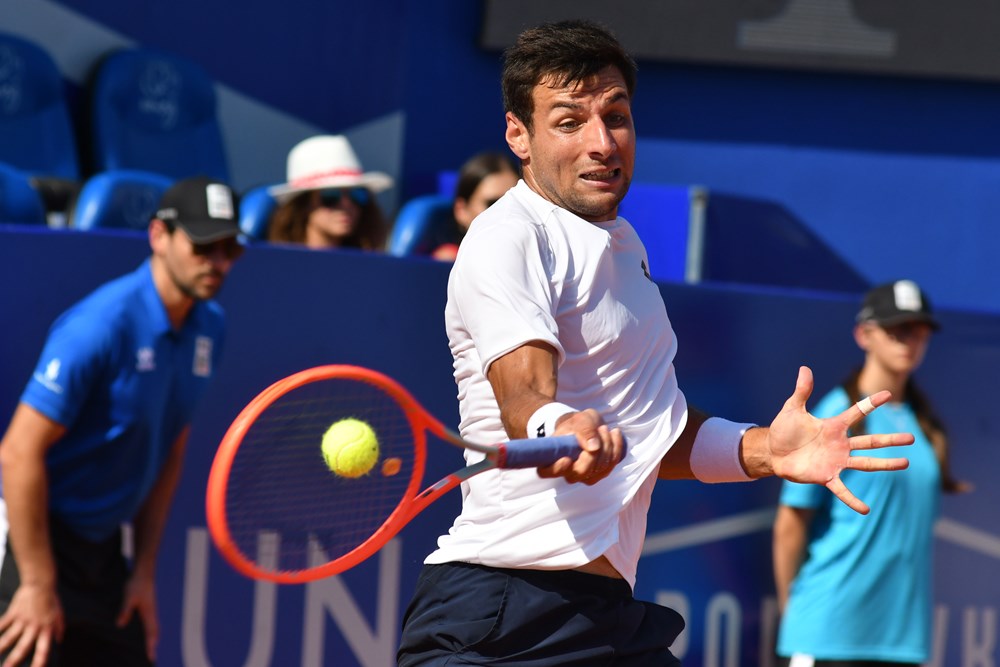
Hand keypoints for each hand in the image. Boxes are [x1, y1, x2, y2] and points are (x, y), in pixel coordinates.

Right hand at [0, 583, 63, 666]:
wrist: (40, 583)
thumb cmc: (50, 599)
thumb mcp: (59, 613)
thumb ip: (59, 627)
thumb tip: (59, 640)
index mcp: (47, 628)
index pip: (44, 649)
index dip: (40, 661)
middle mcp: (34, 626)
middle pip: (23, 647)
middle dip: (14, 660)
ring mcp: (23, 620)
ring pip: (10, 638)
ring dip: (0, 648)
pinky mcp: (14, 613)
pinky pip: (2, 624)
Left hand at [116, 570, 157, 662]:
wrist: (143, 572)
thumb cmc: (136, 583)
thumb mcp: (128, 597)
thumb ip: (125, 610)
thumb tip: (120, 625)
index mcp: (149, 614)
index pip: (151, 634)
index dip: (151, 646)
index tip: (151, 658)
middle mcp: (152, 614)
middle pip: (155, 633)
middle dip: (153, 646)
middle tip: (152, 658)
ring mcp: (150, 610)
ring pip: (153, 628)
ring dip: (152, 639)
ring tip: (150, 648)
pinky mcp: (147, 607)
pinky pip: (149, 623)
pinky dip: (149, 631)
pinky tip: (143, 632)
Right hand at [537, 408, 624, 484]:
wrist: (588, 426)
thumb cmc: (577, 423)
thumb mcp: (579, 419)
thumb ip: (584, 429)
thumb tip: (593, 448)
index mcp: (552, 458)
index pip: (547, 471)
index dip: (556, 469)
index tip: (566, 459)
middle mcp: (566, 471)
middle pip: (581, 472)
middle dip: (594, 451)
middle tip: (600, 429)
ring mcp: (583, 476)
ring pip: (599, 469)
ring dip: (607, 446)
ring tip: (604, 428)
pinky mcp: (599, 474)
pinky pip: (611, 465)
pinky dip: (616, 447)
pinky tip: (614, 434)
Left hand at [767, 366, 912, 513]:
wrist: (772, 452)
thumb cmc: (783, 429)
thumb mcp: (792, 408)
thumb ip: (802, 391)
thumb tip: (804, 368)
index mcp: (833, 426)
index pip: (857, 412)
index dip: (871, 403)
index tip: (889, 394)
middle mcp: (840, 444)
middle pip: (870, 441)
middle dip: (890, 439)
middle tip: (911, 438)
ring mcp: (836, 461)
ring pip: (866, 463)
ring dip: (885, 464)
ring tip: (906, 463)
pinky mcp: (826, 476)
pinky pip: (842, 490)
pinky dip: (853, 500)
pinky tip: (866, 510)